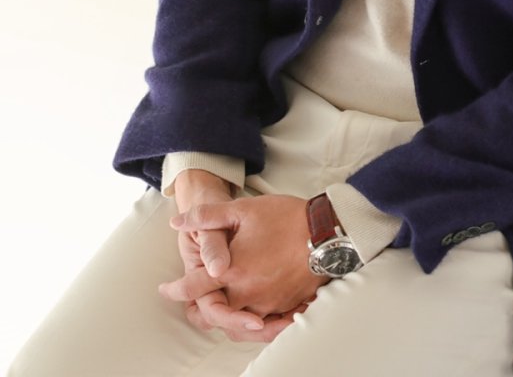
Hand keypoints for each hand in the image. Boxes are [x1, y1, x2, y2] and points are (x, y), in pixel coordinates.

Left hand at [160, 193, 326, 341]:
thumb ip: (207, 216)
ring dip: (227, 320)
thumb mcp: (242, 210)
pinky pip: (264, 325)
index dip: (175, 290)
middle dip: (201, 311)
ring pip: (239, 324)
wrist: (326, 231)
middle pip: (215, 314)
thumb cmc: (284, 218)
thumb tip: (177, 221)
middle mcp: (246, 294)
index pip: (193, 287)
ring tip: (221, 310)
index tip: (165, 290)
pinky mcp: (286, 306)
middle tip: (193, 305)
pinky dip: (253, 323)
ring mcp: (268, 303)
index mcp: (232, 271)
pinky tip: (252, 315)